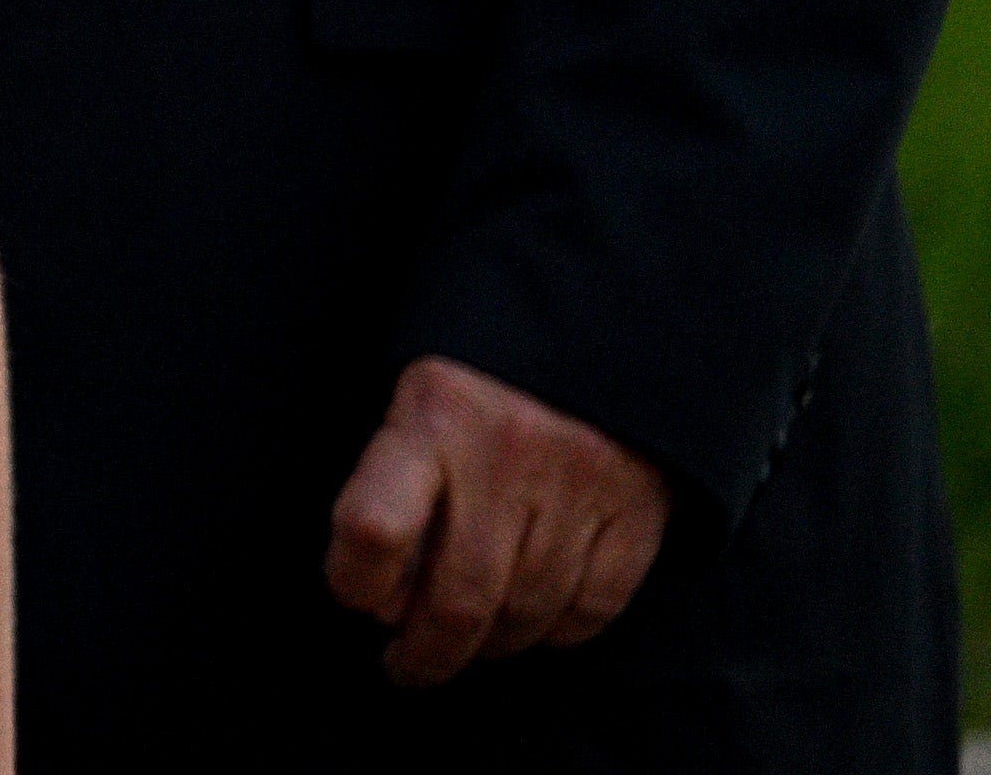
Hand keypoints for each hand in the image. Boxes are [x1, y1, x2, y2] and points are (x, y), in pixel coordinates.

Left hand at [326, 355, 669, 682]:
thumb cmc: (480, 378)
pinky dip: (556, 633)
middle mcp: (505, 455)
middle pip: (459, 596)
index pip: (374, 526)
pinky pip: (591, 609)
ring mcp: (578, 486)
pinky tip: (531, 624)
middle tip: (406, 665)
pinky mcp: (636, 512)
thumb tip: (386, 604)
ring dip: (489, 645)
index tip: (354, 598)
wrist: (596, 324)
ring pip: (526, 613)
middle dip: (425, 652)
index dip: (353, 579)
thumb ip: (392, 487)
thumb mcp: (415, 400)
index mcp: (432, 416)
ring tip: (466, 643)